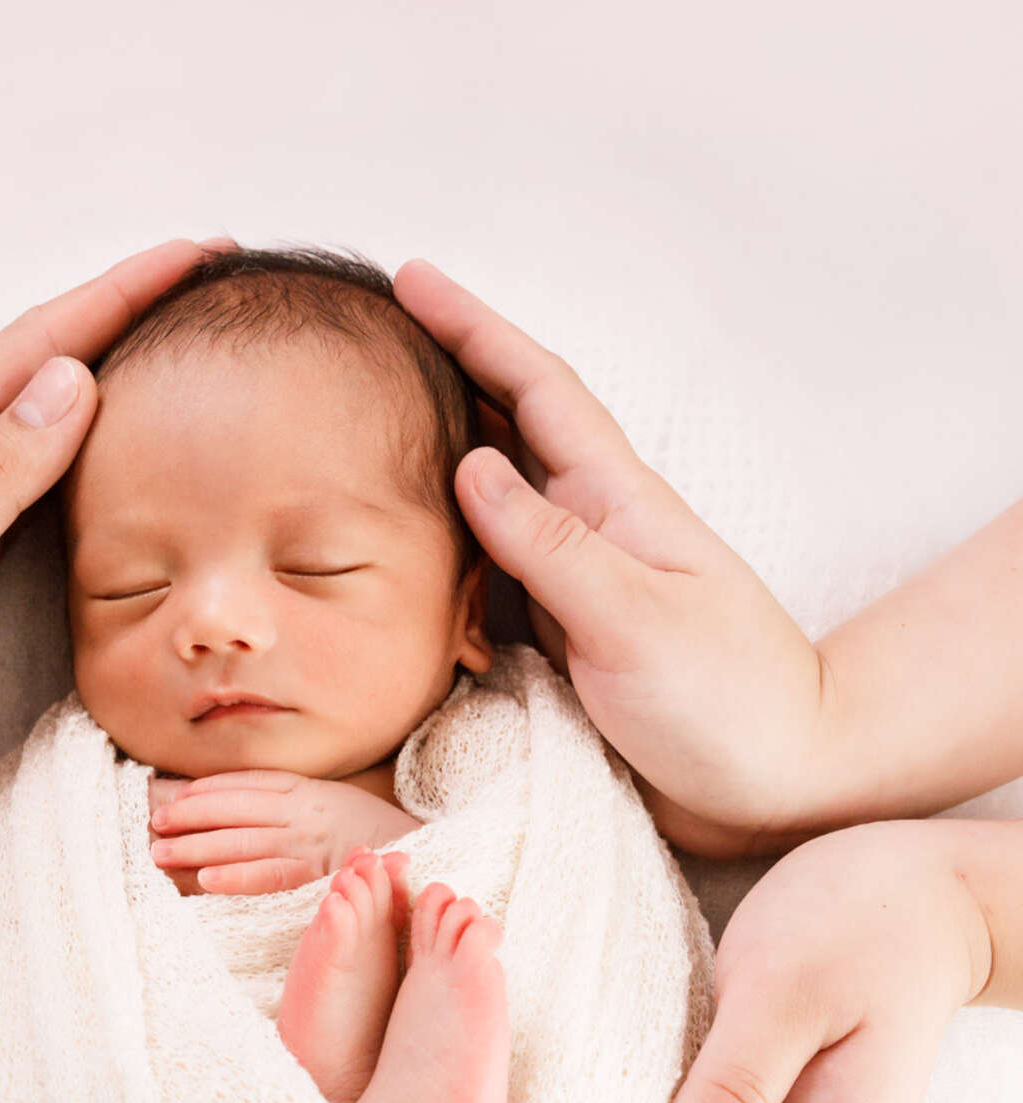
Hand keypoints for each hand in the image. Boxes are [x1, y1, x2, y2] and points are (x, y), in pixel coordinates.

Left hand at [0, 238, 229, 826]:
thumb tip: (71, 383)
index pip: (40, 348)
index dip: (124, 295)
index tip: (204, 254)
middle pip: (45, 367)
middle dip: (130, 318)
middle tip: (214, 290)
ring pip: (40, 422)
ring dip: (112, 379)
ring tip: (183, 355)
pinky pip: (29, 484)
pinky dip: (83, 455)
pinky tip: (110, 459)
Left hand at [145, 768, 417, 894]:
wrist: (433, 856)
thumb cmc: (380, 836)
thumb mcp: (339, 806)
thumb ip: (299, 804)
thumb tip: (250, 809)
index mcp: (311, 791)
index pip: (249, 783)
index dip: (208, 789)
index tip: (175, 795)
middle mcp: (306, 812)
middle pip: (235, 809)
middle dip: (190, 815)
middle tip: (155, 824)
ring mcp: (312, 842)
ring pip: (243, 841)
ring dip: (198, 846)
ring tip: (161, 852)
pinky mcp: (321, 875)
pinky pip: (271, 876)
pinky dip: (236, 876)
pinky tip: (205, 880)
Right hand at [392, 258, 831, 860]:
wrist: (780, 779)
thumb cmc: (727, 699)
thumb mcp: (636, 618)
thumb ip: (552, 547)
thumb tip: (471, 463)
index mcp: (616, 504)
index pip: (535, 390)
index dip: (473, 329)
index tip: (411, 277)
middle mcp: (590, 530)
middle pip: (506, 427)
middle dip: (442, 371)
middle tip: (370, 334)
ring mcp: (575, 583)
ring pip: (491, 498)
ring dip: (435, 453)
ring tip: (368, 423)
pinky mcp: (562, 639)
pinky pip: (486, 571)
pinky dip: (443, 543)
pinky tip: (408, 542)